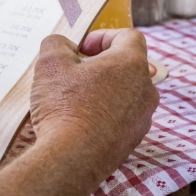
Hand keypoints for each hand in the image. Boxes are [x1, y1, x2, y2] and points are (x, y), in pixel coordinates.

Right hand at [28, 29, 158, 171]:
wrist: (71, 159)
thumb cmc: (64, 107)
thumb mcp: (50, 63)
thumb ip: (57, 43)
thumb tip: (64, 46)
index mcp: (131, 64)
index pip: (129, 36)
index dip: (103, 36)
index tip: (81, 49)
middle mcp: (145, 90)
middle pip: (127, 66)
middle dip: (100, 65)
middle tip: (74, 72)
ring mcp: (142, 118)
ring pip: (124, 93)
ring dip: (102, 90)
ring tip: (73, 99)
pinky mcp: (132, 141)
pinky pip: (120, 118)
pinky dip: (103, 114)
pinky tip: (78, 121)